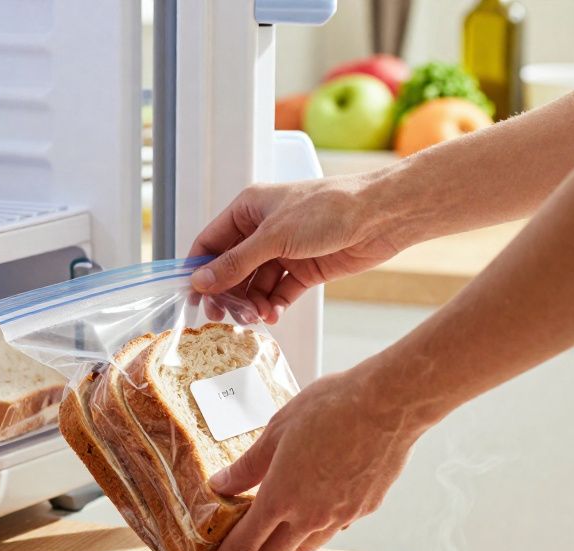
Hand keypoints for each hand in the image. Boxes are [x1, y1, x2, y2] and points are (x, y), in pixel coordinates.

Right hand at [188, 176, 402, 323]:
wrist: (379, 217)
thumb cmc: (328, 209)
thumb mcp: (273, 236)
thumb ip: (235, 262)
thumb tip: (201, 281)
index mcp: (249, 209)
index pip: (211, 242)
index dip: (200, 269)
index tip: (194, 297)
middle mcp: (263, 230)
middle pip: (231, 268)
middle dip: (227, 293)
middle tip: (223, 316)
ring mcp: (284, 251)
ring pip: (255, 284)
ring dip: (252, 303)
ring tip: (255, 317)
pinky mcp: (304, 270)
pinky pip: (279, 293)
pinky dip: (273, 305)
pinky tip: (273, 315)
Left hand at [203, 362, 425, 550]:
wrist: (387, 405)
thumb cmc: (331, 408)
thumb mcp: (276, 431)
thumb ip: (248, 465)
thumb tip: (223, 483)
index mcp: (281, 497)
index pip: (245, 543)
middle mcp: (310, 516)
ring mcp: (341, 517)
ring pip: (307, 547)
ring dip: (287, 549)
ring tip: (276, 542)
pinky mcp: (365, 509)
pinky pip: (335, 529)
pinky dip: (318, 530)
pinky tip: (316, 516)